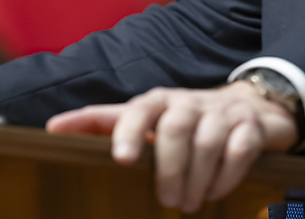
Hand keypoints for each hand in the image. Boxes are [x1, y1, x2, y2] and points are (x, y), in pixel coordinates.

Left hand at [46, 83, 297, 212]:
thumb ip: (105, 122)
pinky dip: (227, 175)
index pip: (140, 109)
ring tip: (189, 204)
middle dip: (170, 168)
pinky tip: (216, 192)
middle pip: (177, 128)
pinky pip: (240, 149)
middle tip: (167, 201)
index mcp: (160, 101)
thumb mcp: (148, 118)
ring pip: (208, 140)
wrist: (252, 107)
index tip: (121, 159)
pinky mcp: (251, 127)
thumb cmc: (186, 119)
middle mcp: (190, 102)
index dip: (129, 131)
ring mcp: (223, 112)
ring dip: (197, 177)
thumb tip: (53, 129)